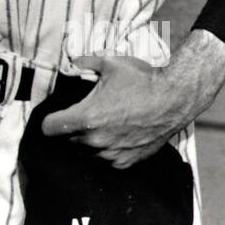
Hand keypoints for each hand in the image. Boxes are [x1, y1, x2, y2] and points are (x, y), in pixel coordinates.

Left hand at [41, 31, 224, 168]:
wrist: (175, 99)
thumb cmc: (142, 80)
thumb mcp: (109, 63)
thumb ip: (84, 63)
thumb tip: (71, 62)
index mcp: (86, 118)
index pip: (48, 129)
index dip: (49, 120)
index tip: (55, 115)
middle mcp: (95, 141)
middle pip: (66, 141)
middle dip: (69, 129)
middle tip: (82, 115)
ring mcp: (111, 154)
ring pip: (85, 152)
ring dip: (87, 141)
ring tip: (102, 123)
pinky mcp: (126, 162)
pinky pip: (106, 160)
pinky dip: (106, 150)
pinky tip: (115, 134)